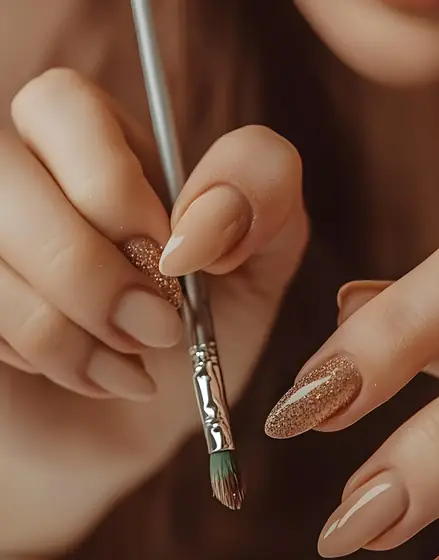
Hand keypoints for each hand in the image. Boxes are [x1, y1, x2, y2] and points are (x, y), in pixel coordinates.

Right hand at [0, 68, 305, 553]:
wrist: (143, 425)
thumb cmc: (197, 337)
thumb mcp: (259, 262)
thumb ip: (261, 196)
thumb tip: (195, 220)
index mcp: (93, 147)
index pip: (60, 104)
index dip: (108, 185)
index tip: (172, 260)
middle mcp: (23, 180)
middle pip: (1, 172)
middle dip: (88, 268)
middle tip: (156, 329)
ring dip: (70, 329)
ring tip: (129, 362)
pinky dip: (44, 359)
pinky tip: (82, 372)